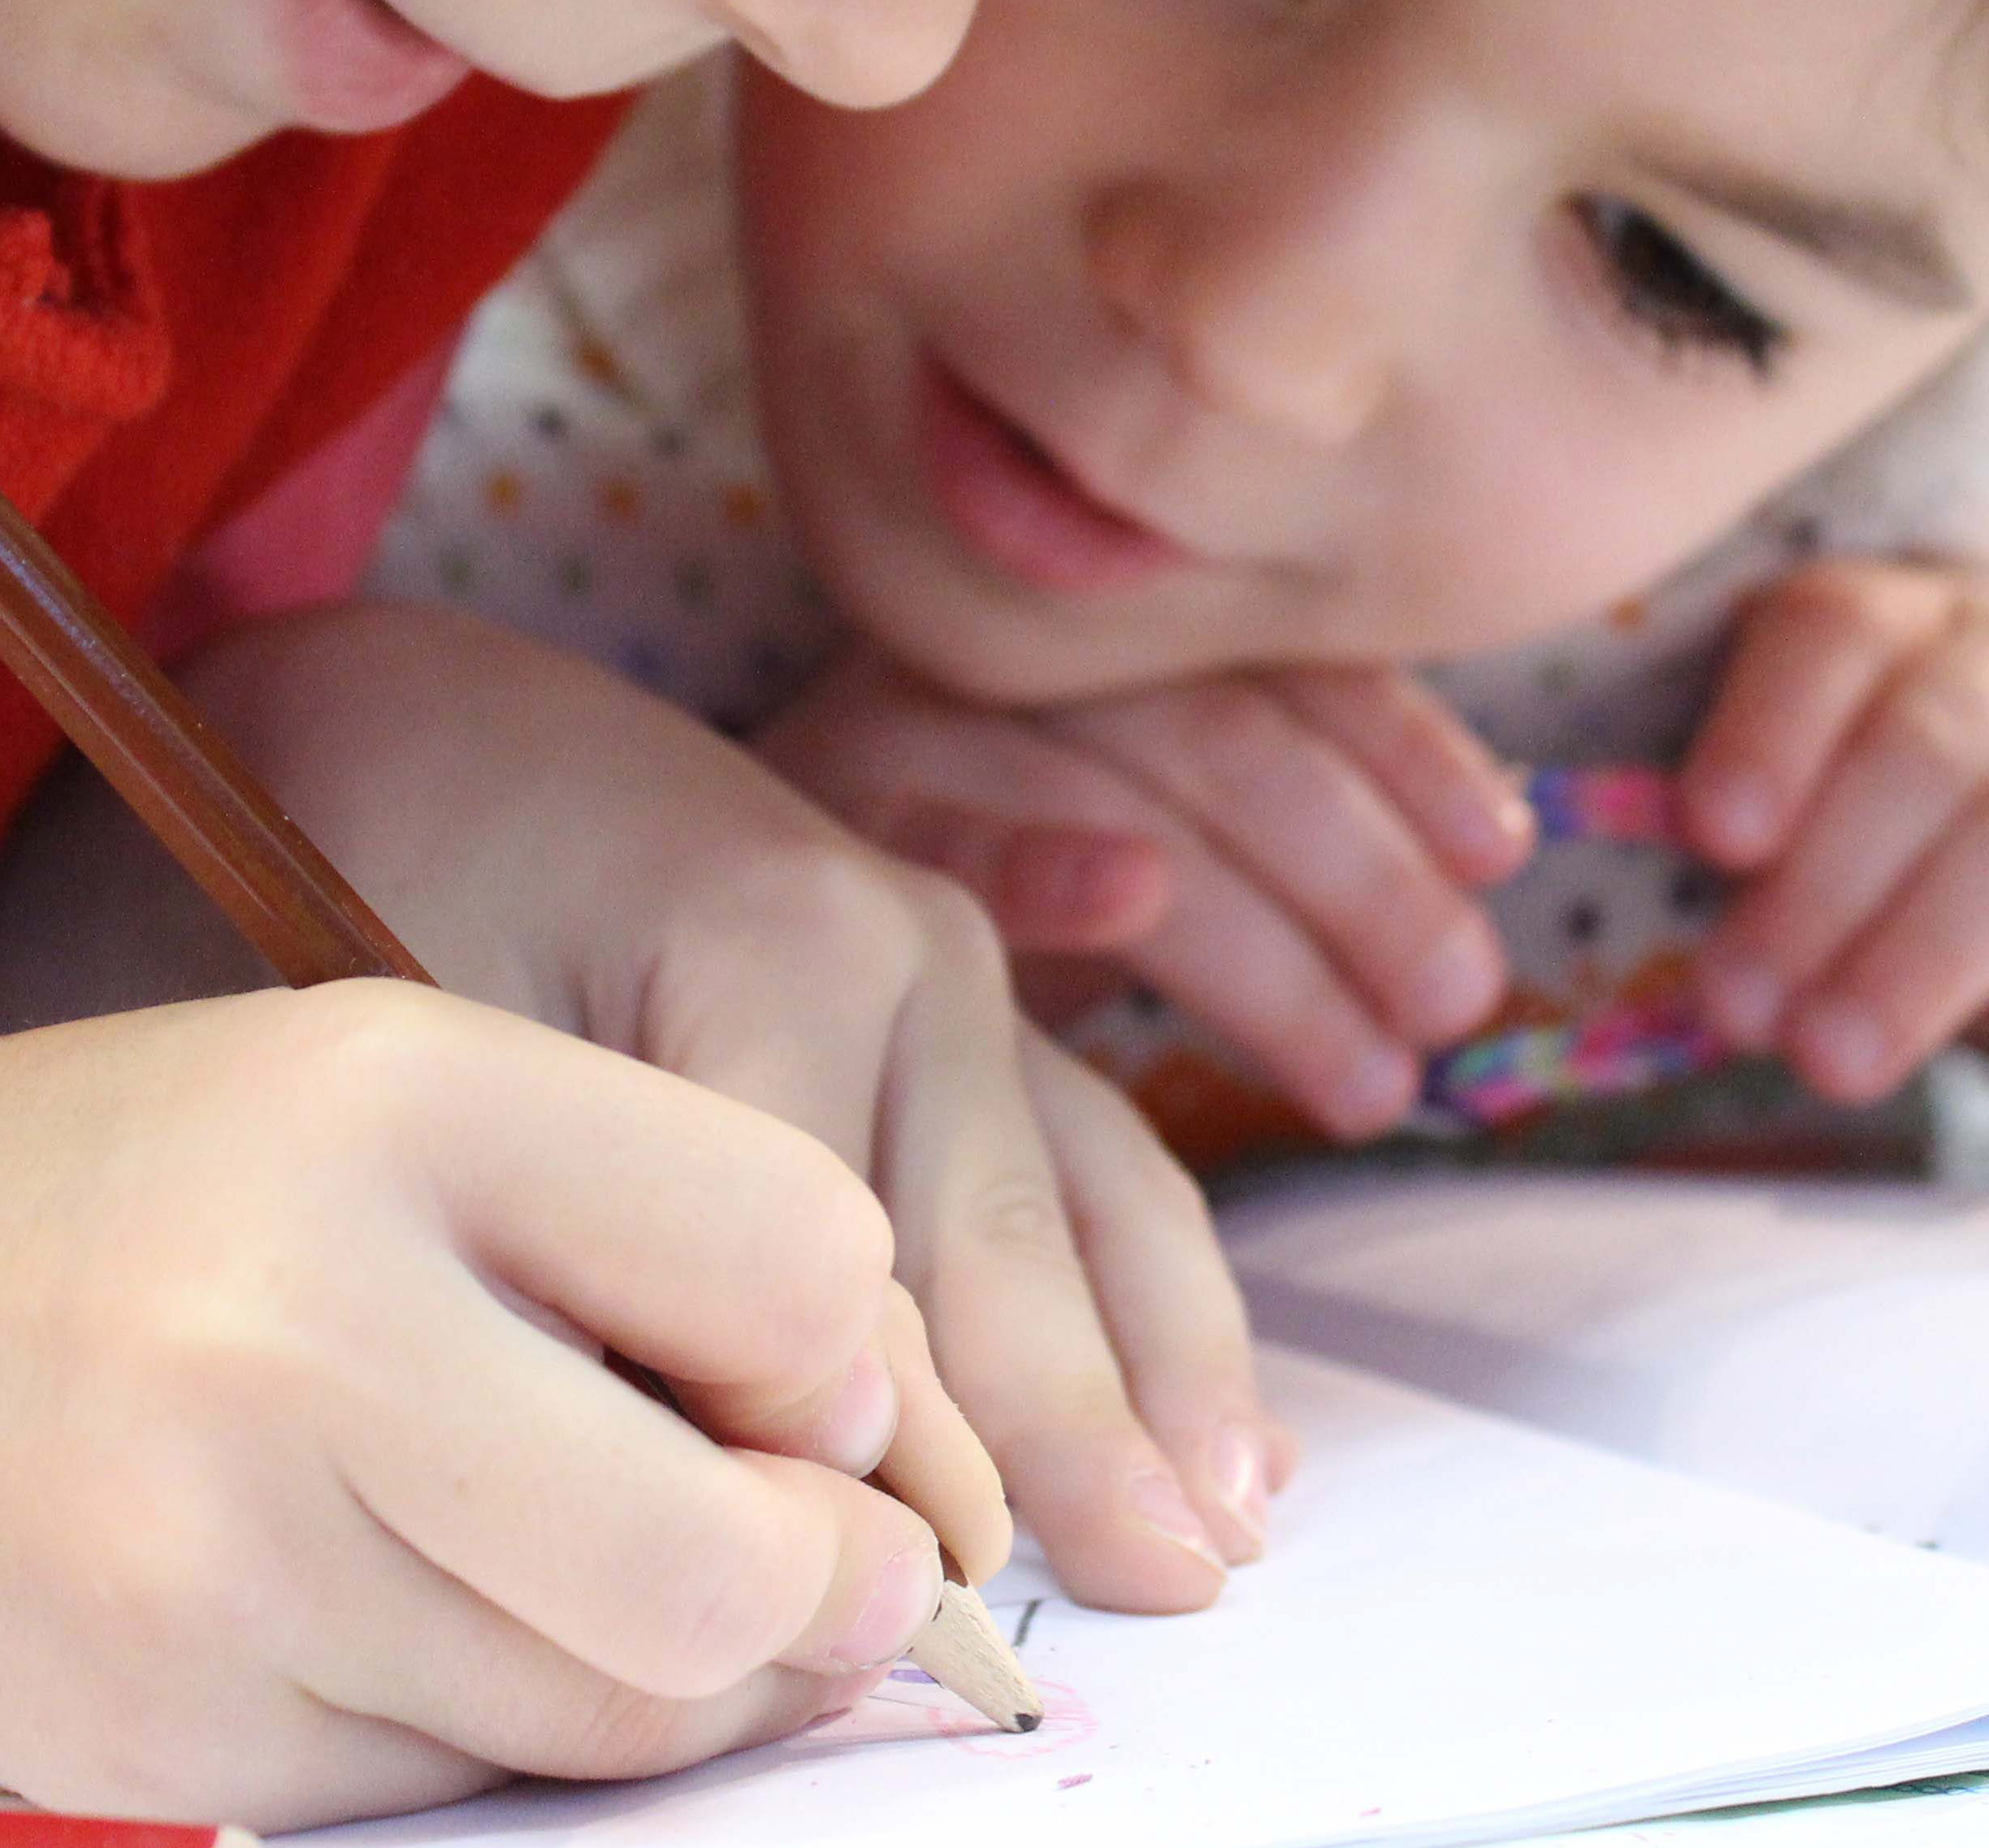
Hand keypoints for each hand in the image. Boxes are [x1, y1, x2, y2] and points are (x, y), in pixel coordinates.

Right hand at [0, 985, 992, 1826]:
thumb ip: (680, 1232)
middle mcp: (296, 1332)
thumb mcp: (439, 1096)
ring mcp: (212, 1566)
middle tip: (820, 1559)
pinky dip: (522, 1724)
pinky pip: (473, 1792)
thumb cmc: (214, 1177)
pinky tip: (452, 1606)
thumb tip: (887, 1473)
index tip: (795, 1367)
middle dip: (827, 1586)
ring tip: (630, 1562)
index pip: (797, 1263)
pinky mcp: (168, 1744)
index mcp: (404, 1102)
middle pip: (722, 1568)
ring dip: (691, 1670)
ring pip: (618, 1719)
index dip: (843, 1347)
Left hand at [179, 606, 1281, 1625]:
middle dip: (1076, 1432)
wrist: (442, 723)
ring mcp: (963, 964)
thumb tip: (728, 1468)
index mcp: (792, 950)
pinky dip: (1156, 1291)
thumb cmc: (416, 873)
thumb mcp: (459, 1048)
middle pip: (1004, 1240)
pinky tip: (1220, 1403)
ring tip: (1231, 1522)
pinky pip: (1095, 1153)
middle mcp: (920, 950)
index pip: (843, 1265)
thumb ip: (597, 1240)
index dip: (870, 1454)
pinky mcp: (967, 997)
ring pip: (1095, 1197)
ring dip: (1167, 1372)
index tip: (908, 1605)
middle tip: (1162, 1597)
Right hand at [757, 645, 1529, 1141]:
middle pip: (1220, 735)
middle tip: (1453, 1006)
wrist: (650, 852)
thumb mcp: (1112, 823)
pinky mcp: (817, 817)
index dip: (1401, 746)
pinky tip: (1130, 899)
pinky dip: (1045, 857)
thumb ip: (1260, 818)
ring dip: (1268, 940)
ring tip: (1375, 1077)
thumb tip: (1496, 834)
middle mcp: (1006, 653)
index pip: (1278, 660)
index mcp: (1088, 627)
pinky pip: (944, 833)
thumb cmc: (947, 867)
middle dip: (1361, 876)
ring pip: (1127, 793)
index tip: (1500, 853)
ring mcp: (911, 722)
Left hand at [1682, 561, 1988, 1108]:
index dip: (1768, 728)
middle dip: (1824, 881)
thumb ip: (1753, 863)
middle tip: (1740, 1004)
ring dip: (1929, 947)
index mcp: (1910, 627)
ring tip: (1834, 1055)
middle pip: (1928, 734)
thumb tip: (1672, 901)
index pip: (1835, 628)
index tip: (1711, 836)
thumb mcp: (1819, 871)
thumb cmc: (1914, 900)